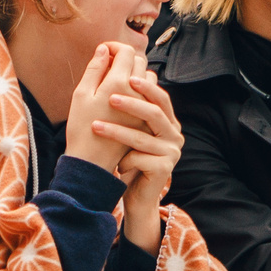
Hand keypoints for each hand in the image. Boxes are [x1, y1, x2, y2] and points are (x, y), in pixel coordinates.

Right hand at [62, 41, 139, 175]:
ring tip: (117, 82)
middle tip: (108, 65)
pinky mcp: (148, 119)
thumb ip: (95, 69)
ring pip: (148, 78)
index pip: (127, 51)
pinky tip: (126, 97)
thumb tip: (105, 49)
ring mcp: (145, 107)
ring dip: (135, 74)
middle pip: (140, 62)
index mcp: (119, 83)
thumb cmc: (81, 128)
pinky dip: (141, 90)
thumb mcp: (81, 95)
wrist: (93, 163)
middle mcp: (137, 93)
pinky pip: (151, 96)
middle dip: (125, 58)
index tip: (104, 52)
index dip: (115, 47)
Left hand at [93, 61, 181, 251]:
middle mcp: (174, 134)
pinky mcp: (165, 169)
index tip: (125, 75)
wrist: (137, 196)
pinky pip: (140, 158)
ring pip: (142, 136)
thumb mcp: (130, 131)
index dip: (145, 85)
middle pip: (155, 112)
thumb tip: (121, 73)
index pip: (160, 97)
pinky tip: (116, 166)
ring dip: (116, 131)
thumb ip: (132, 109)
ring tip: (96, 127)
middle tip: (110, 98)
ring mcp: (172, 152)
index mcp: (168, 121)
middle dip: (131, 103)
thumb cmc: (130, 159)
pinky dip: (124, 160)